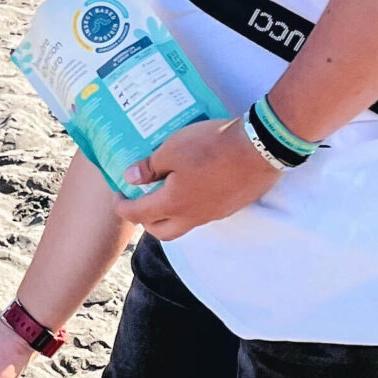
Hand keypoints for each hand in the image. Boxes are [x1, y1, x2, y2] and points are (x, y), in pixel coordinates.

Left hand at [114, 119, 280, 241]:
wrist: (258, 148)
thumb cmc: (211, 146)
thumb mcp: (172, 149)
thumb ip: (149, 167)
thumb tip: (131, 179)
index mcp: (173, 204)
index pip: (138, 214)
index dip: (122, 206)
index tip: (118, 195)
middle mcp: (193, 217)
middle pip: (162, 232)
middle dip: (146, 220)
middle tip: (141, 200)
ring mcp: (214, 215)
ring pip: (184, 225)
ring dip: (170, 215)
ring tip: (166, 192)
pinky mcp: (230, 207)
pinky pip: (203, 215)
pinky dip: (191, 207)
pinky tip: (193, 187)